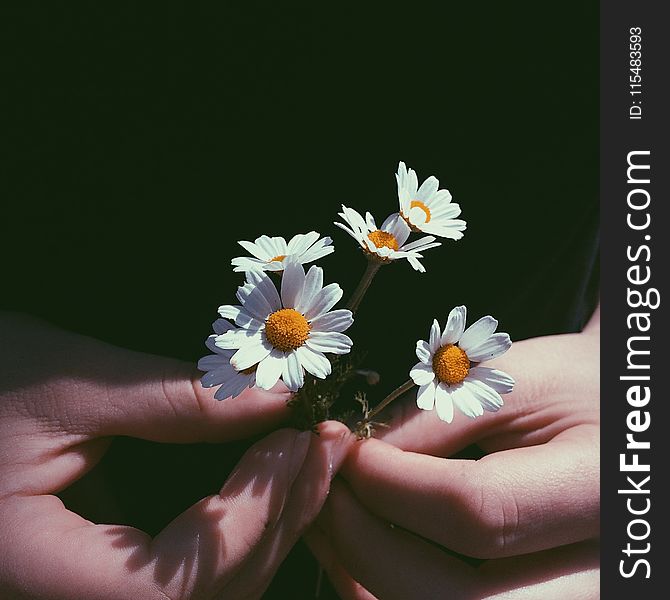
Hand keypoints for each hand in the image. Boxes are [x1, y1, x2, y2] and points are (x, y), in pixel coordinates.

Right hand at [0, 312, 352, 598]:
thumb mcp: (68, 384)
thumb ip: (174, 400)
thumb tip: (278, 398)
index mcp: (33, 574)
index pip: (168, 590)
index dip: (245, 518)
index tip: (292, 441)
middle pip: (205, 597)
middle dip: (279, 517)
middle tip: (325, 443)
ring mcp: (90, 586)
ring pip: (209, 590)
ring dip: (273, 521)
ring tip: (312, 454)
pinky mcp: (109, 562)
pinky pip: (193, 566)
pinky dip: (244, 522)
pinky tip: (272, 473)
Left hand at [306, 307, 599, 598]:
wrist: (615, 422)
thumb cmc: (571, 387)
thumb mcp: (515, 380)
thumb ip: (436, 416)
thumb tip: (354, 454)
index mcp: (598, 494)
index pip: (477, 511)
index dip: (391, 481)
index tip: (342, 448)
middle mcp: (592, 575)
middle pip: (456, 598)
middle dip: (365, 542)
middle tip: (323, 488)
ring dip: (363, 573)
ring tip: (328, 514)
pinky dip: (383, 588)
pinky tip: (357, 543)